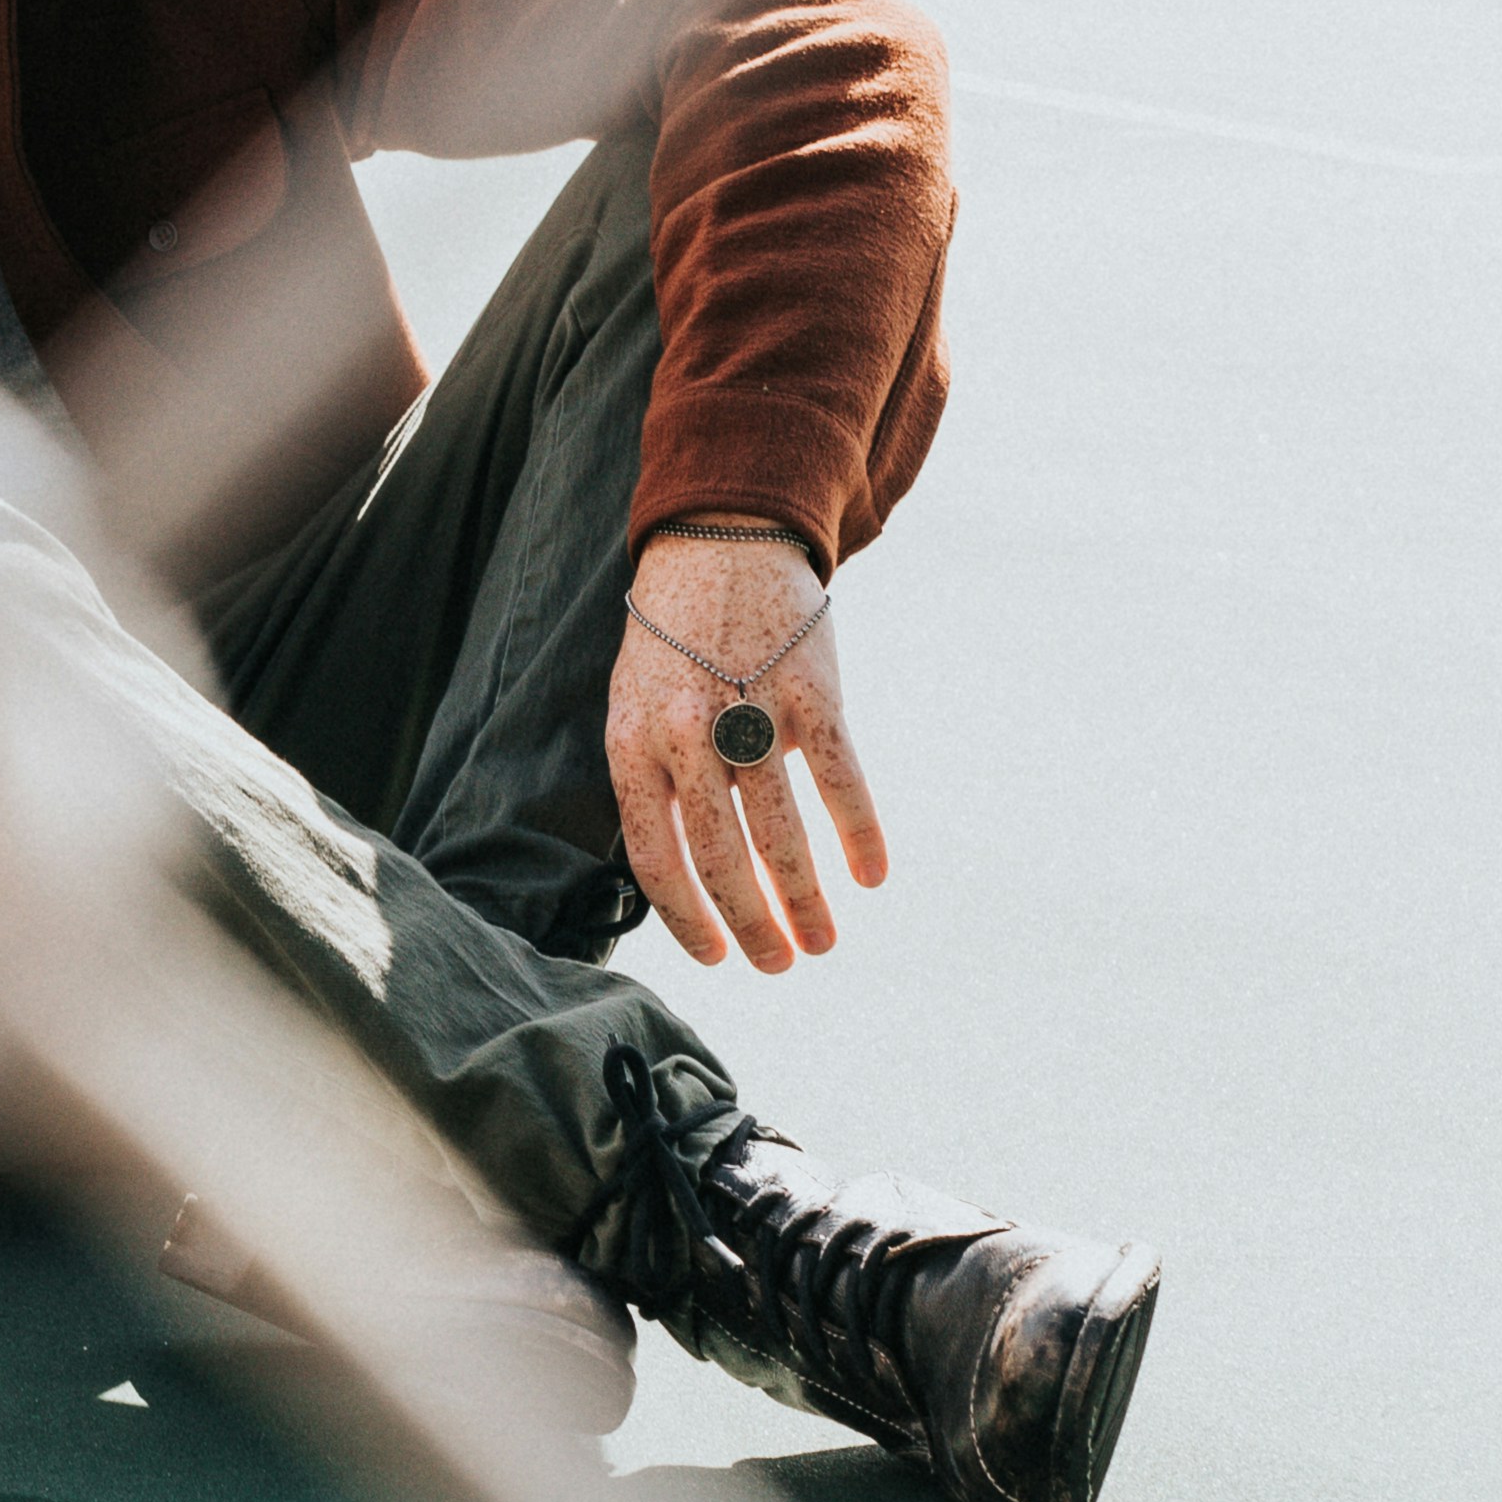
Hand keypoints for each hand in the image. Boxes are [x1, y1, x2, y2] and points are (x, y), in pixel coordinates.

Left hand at [606, 525, 888, 977]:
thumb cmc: (676, 638)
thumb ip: (652, 779)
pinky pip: (840, 781)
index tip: (717, 956)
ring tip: (821, 942)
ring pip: (780, 833)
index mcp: (631, 744)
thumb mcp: (635, 703)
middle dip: (753, 925)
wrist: (719, 538)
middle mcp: (685, 735)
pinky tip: (870, 875)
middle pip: (720, 858)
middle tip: (779, 964)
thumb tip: (685, 873)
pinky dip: (860, 834)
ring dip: (805, 899)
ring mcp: (751, 713)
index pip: (655, 859)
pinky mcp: (813, 691)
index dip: (688, 919)